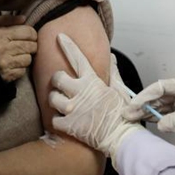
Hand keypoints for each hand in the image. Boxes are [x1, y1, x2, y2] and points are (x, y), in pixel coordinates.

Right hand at [0, 15, 36, 81]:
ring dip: (25, 57)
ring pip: (28, 59)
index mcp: (0, 34)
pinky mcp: (6, 75)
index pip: (28, 32)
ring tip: (16, 55)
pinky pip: (22, 71)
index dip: (31, 33)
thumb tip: (23, 19)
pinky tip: (12, 65)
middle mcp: (3, 48)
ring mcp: (5, 63)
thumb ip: (6, 20)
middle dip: (30, 45)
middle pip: (31, 46)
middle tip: (24, 46)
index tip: (28, 35)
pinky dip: (19, 68)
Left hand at [48, 34, 141, 160]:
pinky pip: (54, 119)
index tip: (59, 37)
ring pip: (52, 98)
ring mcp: (72, 109)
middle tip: (61, 86)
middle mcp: (79, 92)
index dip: (68, 46)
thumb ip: (113, 72)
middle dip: (57, 80)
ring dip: (55, 100)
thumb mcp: (120, 90)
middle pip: (57, 78)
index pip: (78, 58)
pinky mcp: (67, 124)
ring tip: (63, 105)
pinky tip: (65, 121)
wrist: (120, 138)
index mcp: (92, 82)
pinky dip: (58, 121)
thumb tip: (111, 57)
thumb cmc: (122, 115)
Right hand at [126, 77, 174, 148]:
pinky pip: (165, 116)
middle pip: (156, 97)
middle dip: (141, 105)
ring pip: (159, 107)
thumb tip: (159, 125)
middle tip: (125, 114)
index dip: (145, 96)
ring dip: (146, 113)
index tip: (133, 105)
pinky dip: (155, 119)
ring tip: (130, 119)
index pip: (159, 87)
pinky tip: (145, 121)